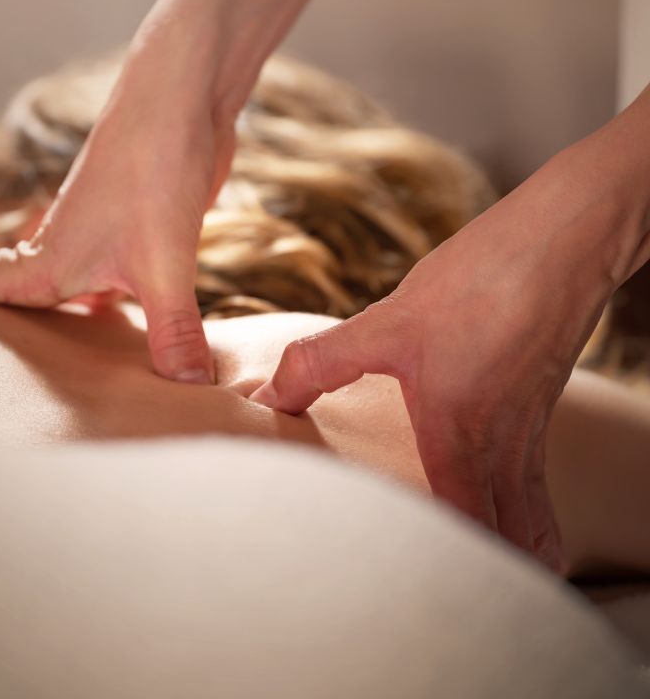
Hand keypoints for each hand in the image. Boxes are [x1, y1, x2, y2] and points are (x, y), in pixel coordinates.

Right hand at [0, 31, 235, 383]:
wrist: (185, 99)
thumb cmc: (157, 162)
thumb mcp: (164, 257)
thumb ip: (173, 327)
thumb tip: (190, 388)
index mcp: (43, 261)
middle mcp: (61, 257)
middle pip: (3, 305)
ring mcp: (99, 248)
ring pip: (65, 308)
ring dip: (54, 340)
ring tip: (37, 384)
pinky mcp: (137, 243)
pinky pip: (117, 297)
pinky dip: (116, 327)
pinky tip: (131, 351)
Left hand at [251, 149, 625, 570]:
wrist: (561, 239)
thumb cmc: (479, 279)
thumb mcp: (387, 322)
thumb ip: (323, 362)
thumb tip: (268, 395)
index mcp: (461, 435)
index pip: (463, 532)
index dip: (448, 572)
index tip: (419, 591)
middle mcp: (504, 445)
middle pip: (514, 540)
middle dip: (493, 574)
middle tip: (454, 590)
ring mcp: (529, 426)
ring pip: (530, 512)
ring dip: (509, 541)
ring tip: (472, 558)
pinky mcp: (536, 401)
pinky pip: (530, 473)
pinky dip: (517, 498)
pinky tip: (481, 477)